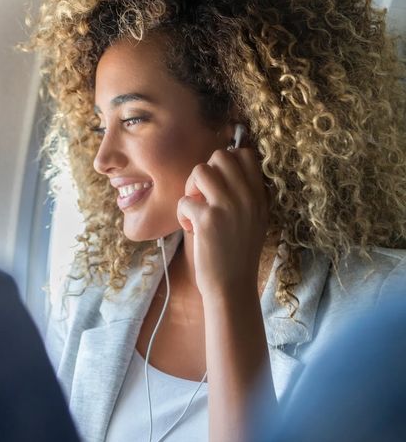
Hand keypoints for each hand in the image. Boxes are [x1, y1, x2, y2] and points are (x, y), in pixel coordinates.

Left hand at [176, 147, 268, 296]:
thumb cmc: (237, 254)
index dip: (226, 162)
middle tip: (202, 195)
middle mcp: (247, 197)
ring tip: (194, 208)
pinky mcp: (207, 219)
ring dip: (190, 187)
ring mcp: (227, 206)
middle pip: (220, 156)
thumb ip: (243, 194)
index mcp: (259, 196)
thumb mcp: (254, 219)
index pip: (246, 155)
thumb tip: (220, 168)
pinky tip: (190, 228)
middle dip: (205, 172)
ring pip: (200, 170)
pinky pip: (184, 199)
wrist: (232, 287)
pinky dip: (181, 213)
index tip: (218, 182)